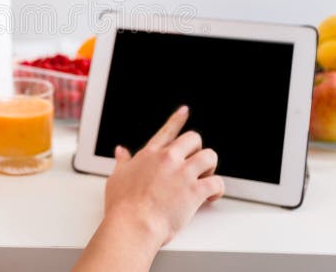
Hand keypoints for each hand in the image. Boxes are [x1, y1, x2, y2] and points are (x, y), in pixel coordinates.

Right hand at [103, 106, 224, 247]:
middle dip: (197, 150)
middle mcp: (168, 159)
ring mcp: (183, 173)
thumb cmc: (123, 206)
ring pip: (209, 156)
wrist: (133, 224)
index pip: (167, 131)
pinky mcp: (195, 190)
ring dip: (210, 167)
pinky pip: (217, 182)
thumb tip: (120, 152)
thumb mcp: (117, 178)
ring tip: (205, 179)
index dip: (177, 119)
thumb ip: (122, 162)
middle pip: (193, 139)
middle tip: (195, 164)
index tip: (184, 111)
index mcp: (150, 155)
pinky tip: (212, 197)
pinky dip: (218, 189)